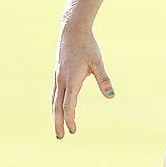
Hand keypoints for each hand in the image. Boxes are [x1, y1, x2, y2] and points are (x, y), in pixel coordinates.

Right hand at [52, 24, 114, 138]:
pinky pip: (54, 92)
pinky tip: (57, 107)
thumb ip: (104, 80)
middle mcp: (62, 80)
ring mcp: (57, 76)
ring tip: (57, 126)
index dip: (70, 119)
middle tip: (60, 136)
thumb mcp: (98, 62)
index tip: (74, 130)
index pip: (69, 105)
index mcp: (72, 80)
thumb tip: (111, 96)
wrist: (72, 30)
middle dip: (58, 122)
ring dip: (55, 114)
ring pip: (54, 100)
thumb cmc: (87, 46)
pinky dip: (54, 103)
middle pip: (57, 106)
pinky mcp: (57, 73)